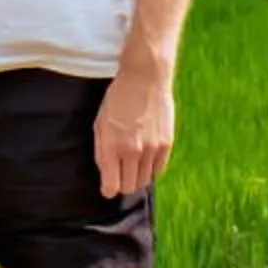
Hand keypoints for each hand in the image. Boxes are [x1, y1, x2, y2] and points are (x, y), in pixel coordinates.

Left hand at [93, 65, 174, 198]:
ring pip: (144, 181)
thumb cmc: (118, 99)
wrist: (145, 78)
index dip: (108, 189)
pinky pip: (158, 170)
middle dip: (122, 184)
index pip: (111, 187)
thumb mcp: (100, 123)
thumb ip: (101, 151)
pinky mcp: (166, 144)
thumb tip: (106, 175)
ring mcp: (151, 149)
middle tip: (120, 173)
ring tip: (133, 161)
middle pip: (128, 187)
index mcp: (112, 146)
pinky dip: (151, 168)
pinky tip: (145, 155)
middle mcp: (132, 151)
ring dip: (137, 176)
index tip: (108, 186)